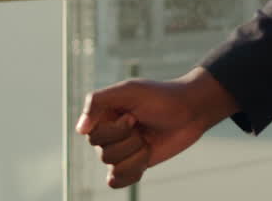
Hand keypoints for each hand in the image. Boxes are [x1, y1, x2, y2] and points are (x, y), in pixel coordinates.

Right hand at [76, 67, 238, 188]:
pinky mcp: (133, 164)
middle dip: (129, 141)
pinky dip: (132, 172)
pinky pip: (118, 181)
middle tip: (142, 126)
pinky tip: (145, 157)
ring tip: (148, 140)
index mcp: (102, 115)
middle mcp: (108, 133)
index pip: (93, 136)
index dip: (116, 130)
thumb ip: (98, 102)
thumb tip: (80, 130)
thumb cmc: (161, 97)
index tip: (133, 115)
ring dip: (137, 155)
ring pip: (114, 167)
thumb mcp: (129, 90)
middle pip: (103, 154)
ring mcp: (121, 150)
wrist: (191, 111)